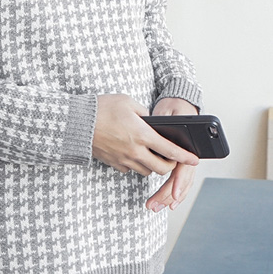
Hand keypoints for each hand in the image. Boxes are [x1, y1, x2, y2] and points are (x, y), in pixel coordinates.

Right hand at [92, 94, 196, 210]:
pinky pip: (131, 169)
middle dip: (170, 165)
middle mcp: (135, 151)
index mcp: (142, 134)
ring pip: (147, 171)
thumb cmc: (103, 108)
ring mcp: (124, 160)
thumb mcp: (128, 102)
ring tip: (152, 152)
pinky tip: (133, 152)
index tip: (194, 160)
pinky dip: (137, 164)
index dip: (184, 157)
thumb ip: (145, 113)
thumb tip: (153, 123)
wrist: (78, 123)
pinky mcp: (115, 165)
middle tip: (171, 157)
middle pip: (161, 168)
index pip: (169, 150)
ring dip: (153, 165)